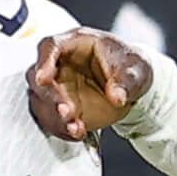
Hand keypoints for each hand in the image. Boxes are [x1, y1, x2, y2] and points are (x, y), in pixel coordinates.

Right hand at [28, 29, 153, 142]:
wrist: (131, 85)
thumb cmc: (128, 66)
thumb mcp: (136, 69)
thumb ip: (126, 81)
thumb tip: (117, 96)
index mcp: (75, 43)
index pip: (50, 46)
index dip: (44, 62)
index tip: (43, 78)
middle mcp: (60, 64)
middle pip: (40, 78)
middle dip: (51, 97)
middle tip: (66, 111)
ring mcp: (57, 87)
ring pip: (42, 102)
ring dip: (55, 117)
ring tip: (75, 127)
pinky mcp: (60, 108)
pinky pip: (52, 120)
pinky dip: (62, 129)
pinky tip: (77, 132)